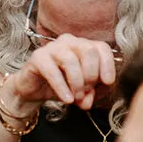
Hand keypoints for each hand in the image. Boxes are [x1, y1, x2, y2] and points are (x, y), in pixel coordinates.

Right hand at [1, 35, 120, 115]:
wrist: (34, 90)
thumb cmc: (62, 86)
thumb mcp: (83, 91)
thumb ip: (92, 93)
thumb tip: (90, 99)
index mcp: (83, 45)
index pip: (101, 47)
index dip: (108, 65)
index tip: (108, 83)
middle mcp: (69, 42)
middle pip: (88, 50)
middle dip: (91, 75)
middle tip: (87, 92)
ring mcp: (52, 47)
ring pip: (71, 60)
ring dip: (77, 83)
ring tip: (77, 98)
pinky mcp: (38, 57)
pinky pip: (52, 71)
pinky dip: (62, 87)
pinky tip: (66, 99)